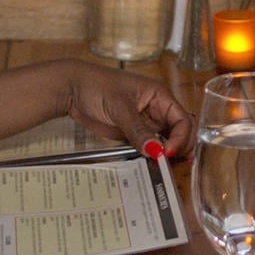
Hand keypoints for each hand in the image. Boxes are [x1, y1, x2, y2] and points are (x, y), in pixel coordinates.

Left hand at [64, 63, 196, 158]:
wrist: (72, 89)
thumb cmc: (96, 86)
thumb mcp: (119, 107)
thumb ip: (138, 130)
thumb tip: (156, 151)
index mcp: (160, 95)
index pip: (182, 119)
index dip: (180, 137)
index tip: (168, 152)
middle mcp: (157, 109)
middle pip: (179, 131)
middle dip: (179, 147)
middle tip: (168, 163)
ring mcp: (146, 122)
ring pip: (166, 141)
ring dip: (166, 154)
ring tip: (163, 168)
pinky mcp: (134, 132)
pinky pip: (149, 146)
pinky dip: (152, 156)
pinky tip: (151, 165)